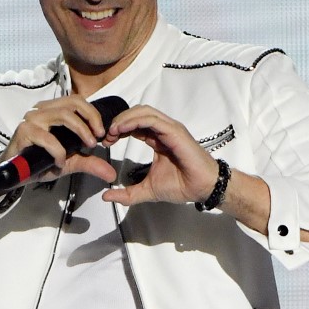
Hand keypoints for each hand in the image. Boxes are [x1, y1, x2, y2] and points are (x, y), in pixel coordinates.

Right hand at [0, 97, 116, 184]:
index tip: (102, 134)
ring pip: (63, 115)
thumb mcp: (70, 162)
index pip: (77, 101)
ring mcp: (32, 119)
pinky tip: (59, 163)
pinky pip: (48, 138)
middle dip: (91, 120)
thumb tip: (110, 173)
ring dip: (80, 132)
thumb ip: (90, 163)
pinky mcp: (24, 132)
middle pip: (73, 103)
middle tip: (98, 139)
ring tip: (86, 148)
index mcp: (53, 111)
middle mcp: (42, 111)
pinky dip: (59, 152)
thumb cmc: (39, 163)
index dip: (93, 114)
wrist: (15, 175)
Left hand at [101, 105, 217, 205]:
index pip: (135, 125)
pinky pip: (152, 120)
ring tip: (112, 131)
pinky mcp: (174, 131)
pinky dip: (135, 121)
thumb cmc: (181, 186)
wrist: (201, 188)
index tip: (107, 141)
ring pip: (143, 112)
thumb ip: (127, 194)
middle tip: (106, 135)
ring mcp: (170, 129)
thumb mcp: (147, 190)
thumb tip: (106, 196)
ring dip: (125, 118)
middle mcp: (163, 130)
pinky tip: (122, 129)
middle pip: (137, 114)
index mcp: (157, 139)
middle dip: (119, 121)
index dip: (118, 129)